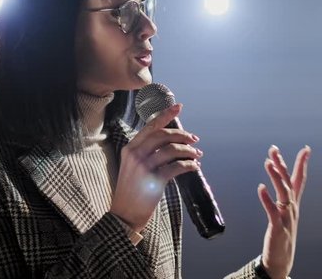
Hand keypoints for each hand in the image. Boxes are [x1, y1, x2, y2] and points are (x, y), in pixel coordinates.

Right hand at [110, 103, 202, 232]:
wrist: (124, 214)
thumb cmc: (132, 191)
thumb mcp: (133, 166)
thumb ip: (146, 153)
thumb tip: (171, 143)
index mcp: (130, 148)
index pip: (151, 126)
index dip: (166, 115)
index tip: (178, 107)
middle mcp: (135, 154)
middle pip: (163, 135)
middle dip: (182, 135)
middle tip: (194, 139)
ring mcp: (144, 167)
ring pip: (172, 149)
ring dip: (189, 151)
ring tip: (197, 155)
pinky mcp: (154, 180)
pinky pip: (177, 167)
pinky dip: (189, 165)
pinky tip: (194, 167)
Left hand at [258, 145, 310, 278]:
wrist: (282, 258)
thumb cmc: (283, 232)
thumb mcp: (286, 211)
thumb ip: (285, 194)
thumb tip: (282, 177)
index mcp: (294, 202)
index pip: (300, 179)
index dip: (302, 164)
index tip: (306, 149)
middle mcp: (292, 207)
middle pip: (289, 182)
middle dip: (282, 164)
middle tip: (273, 149)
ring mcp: (286, 217)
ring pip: (283, 193)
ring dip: (276, 177)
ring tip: (268, 162)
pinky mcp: (278, 227)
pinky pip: (272, 211)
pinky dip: (267, 199)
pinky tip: (261, 188)